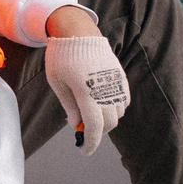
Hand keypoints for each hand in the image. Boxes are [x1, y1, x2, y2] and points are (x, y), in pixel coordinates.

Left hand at [44, 31, 129, 153]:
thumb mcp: (58, 83)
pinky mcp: (121, 77)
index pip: (95, 126)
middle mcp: (105, 89)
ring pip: (118, 113)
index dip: (91, 142)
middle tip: (83, 131)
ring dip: (106, 120)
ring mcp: (116, 82)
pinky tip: (101, 104)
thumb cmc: (62, 56)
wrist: (78, 32)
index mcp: (86, 91)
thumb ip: (70, 106)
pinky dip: (115, 108)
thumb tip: (77, 127)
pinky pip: (123, 100)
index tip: (85, 151)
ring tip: (90, 115)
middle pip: (109, 123)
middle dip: (97, 132)